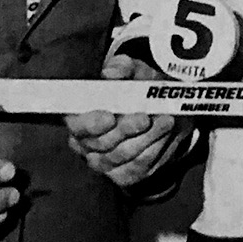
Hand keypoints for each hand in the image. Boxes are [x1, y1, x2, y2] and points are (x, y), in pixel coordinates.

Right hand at [65, 55, 192, 188]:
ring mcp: (105, 161)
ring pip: (123, 154)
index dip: (91, 123)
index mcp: (80, 115)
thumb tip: (111, 73)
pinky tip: (165, 133)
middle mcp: (87, 142)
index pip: (77, 125)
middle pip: (102, 143)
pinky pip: (139, 165)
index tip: (110, 117)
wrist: (161, 110)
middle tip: (146, 117)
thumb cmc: (139, 88)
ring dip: (146, 137)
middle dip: (125, 130)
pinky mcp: (125, 174)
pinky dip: (155, 148)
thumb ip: (122, 67)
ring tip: (165, 121)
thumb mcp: (134, 71)